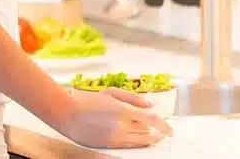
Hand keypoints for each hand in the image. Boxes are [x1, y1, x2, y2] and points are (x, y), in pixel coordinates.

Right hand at [57, 87, 173, 149]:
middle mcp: (122, 127)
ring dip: (147, 139)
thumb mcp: (112, 93)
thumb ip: (133, 99)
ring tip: (151, 136)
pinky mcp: (108, 146)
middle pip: (147, 134)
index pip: (152, 120)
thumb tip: (150, 106)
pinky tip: (137, 139)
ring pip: (139, 142)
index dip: (164, 126)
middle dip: (156, 133)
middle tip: (162, 132)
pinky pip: (128, 147)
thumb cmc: (88, 100)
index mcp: (124, 111)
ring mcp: (115, 138)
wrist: (68, 115)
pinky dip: (136, 143)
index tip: (171, 130)